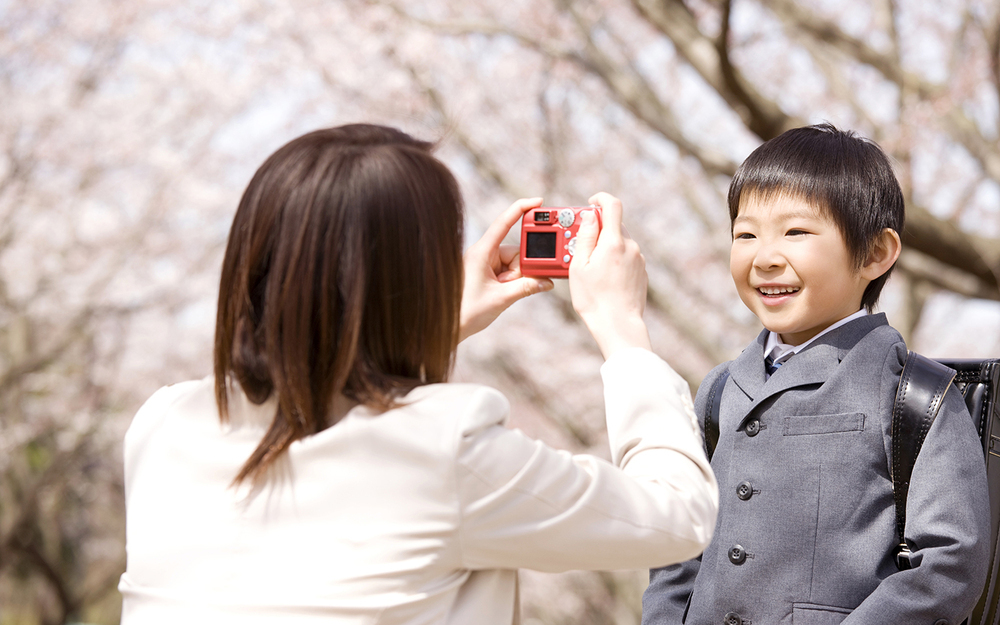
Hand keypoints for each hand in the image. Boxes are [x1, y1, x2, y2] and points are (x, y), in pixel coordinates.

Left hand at [460, 198, 553, 341]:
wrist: (450, 328)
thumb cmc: (467, 312)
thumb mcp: (502, 299)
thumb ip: (526, 288)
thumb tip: (546, 282)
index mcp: (481, 252)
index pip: (503, 223)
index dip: (521, 209)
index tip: (538, 201)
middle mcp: (483, 254)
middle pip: (515, 251)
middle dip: (521, 269)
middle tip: (511, 286)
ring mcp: (484, 263)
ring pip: (513, 264)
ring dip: (515, 279)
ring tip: (502, 294)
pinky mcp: (485, 273)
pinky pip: (507, 272)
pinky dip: (511, 282)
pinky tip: (504, 293)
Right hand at [569, 192, 650, 358]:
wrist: (618, 325)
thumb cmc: (594, 299)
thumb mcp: (578, 266)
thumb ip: (585, 236)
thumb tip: (590, 215)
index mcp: (613, 242)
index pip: (612, 205)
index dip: (600, 199)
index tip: (591, 203)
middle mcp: (630, 247)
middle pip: (614, 225)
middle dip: (597, 230)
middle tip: (579, 245)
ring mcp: (638, 260)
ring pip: (620, 242)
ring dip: (605, 246)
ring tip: (590, 267)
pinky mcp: (642, 272)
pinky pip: (626, 257)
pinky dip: (614, 259)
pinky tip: (604, 278)